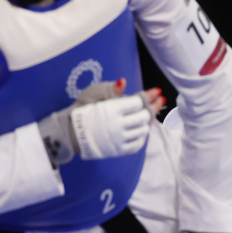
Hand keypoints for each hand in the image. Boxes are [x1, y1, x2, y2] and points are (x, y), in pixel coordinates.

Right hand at [38, 81, 164, 165]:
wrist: (73, 133)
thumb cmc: (85, 111)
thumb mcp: (94, 95)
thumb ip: (111, 90)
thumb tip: (123, 82)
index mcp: (111, 109)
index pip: (137, 102)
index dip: (149, 95)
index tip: (157, 91)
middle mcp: (116, 125)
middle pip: (143, 116)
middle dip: (152, 108)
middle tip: (157, 103)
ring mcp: (118, 139)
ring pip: (143, 130)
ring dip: (148, 122)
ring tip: (147, 115)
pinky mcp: (118, 150)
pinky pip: (138, 144)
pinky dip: (142, 136)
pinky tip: (141, 129)